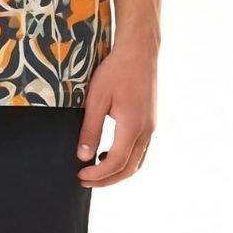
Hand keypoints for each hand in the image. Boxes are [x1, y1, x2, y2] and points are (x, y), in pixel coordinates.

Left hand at [75, 39, 156, 187]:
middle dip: (107, 180)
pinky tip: (109, 154)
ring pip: (138, 162)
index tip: (81, 175)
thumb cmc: (117, 70)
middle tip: (85, 180)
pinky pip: (141, 150)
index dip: (98, 174)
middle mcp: (147, 130)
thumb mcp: (96, 99)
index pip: (116, 162)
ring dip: (117, 172)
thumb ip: (90, 129)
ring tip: (95, 171)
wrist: (140, 51)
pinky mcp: (151, 122)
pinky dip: (126, 160)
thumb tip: (83, 155)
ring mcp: (152, 127)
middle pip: (129, 169)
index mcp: (132, 125)